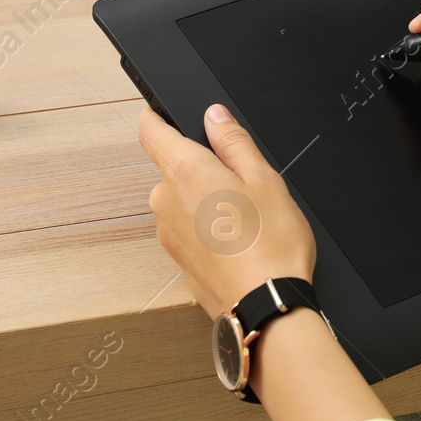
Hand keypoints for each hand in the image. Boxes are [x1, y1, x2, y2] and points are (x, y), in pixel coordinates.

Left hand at [138, 105, 315, 319]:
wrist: (266, 306)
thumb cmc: (270, 244)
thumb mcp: (264, 178)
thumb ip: (233, 140)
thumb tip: (214, 115)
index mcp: (184, 171)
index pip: (150, 131)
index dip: (157, 117)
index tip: (165, 114)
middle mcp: (165, 201)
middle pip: (172, 167)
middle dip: (201, 167)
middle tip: (241, 182)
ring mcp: (167, 233)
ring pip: (182, 200)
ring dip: (206, 201)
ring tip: (246, 218)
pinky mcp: (177, 259)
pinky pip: (188, 229)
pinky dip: (208, 229)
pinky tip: (238, 241)